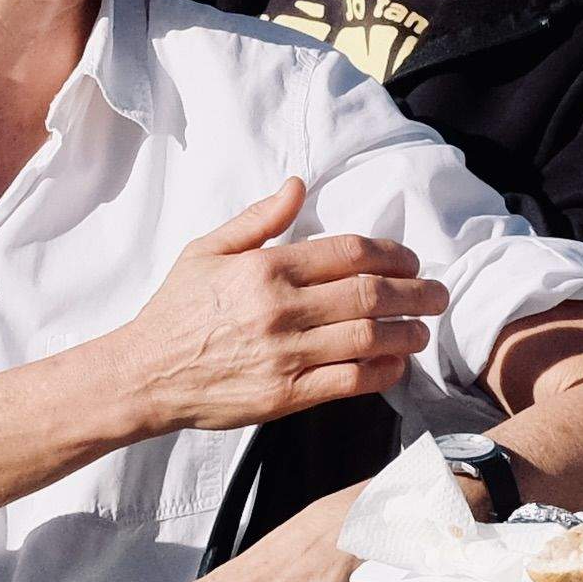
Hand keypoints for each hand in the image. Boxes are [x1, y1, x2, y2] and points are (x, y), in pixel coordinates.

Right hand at [119, 180, 443, 432]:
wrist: (144, 375)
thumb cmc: (176, 310)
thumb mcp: (206, 250)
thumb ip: (258, 220)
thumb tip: (297, 185)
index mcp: (266, 268)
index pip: (350, 253)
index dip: (393, 255)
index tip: (411, 260)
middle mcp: (281, 310)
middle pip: (371, 296)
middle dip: (417, 292)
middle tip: (438, 293)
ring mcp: (285, 356)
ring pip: (368, 339)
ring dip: (407, 333)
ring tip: (423, 329)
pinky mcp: (285, 397)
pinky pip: (349, 382)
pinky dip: (381, 372)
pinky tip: (395, 365)